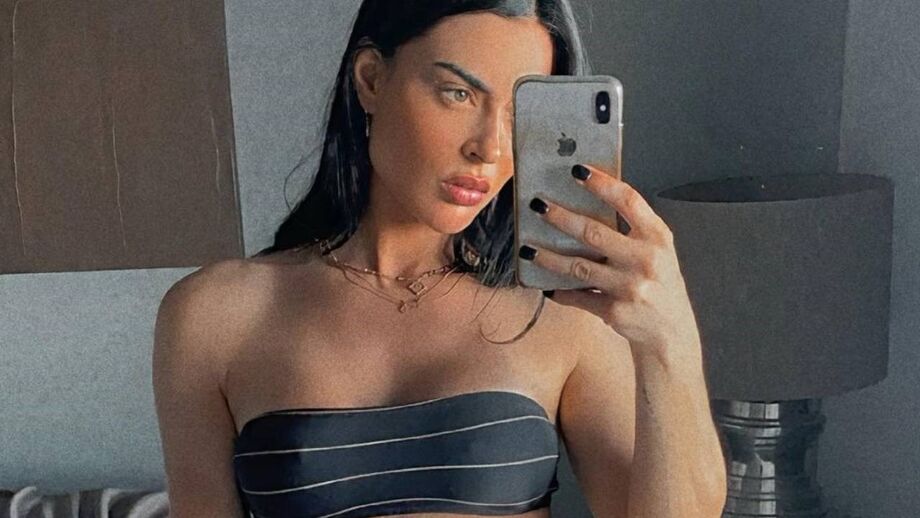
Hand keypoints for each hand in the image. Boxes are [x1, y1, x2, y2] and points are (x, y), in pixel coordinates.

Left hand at [519, 163, 701, 363]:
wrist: (671, 332)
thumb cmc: (659, 284)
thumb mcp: (657, 251)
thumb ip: (632, 230)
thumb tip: (586, 203)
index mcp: (657, 237)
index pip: (628, 200)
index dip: (601, 183)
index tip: (577, 171)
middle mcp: (645, 259)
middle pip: (594, 232)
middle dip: (560, 217)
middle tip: (537, 205)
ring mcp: (630, 286)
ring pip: (578, 266)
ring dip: (548, 257)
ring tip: (528, 249)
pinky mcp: (614, 310)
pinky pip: (578, 296)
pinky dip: (559, 291)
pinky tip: (545, 284)